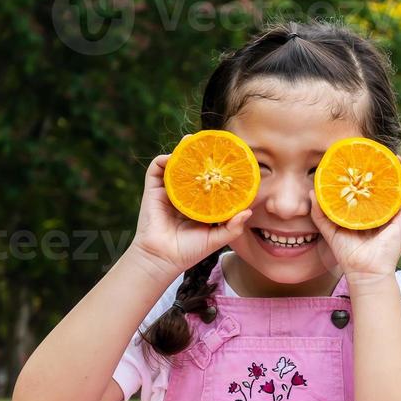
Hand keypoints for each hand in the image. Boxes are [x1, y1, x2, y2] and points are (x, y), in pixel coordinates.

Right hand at [127, 154, 254, 278]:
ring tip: (192, 142)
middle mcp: (184, 195)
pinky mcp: (152, 191)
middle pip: (193, 170)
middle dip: (200, 156)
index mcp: (200, 204)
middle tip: (211, 143)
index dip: (217, 170)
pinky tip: (174, 156)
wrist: (163, 258)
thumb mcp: (217, 238)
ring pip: (176, 166)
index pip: (210, 181)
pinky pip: (156, 170)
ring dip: (182, 152)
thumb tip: (248, 211)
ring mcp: (168, 191)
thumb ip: (233, 226)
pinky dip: (164, 160)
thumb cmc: (190, 251)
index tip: (229, 159)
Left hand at [310, 165, 400, 278]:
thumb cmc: (349, 253)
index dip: (383, 174)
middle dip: (398, 170)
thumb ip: (321, 211)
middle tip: (389, 159)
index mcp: (377, 213)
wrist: (362, 270)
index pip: (384, 189)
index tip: (373, 161)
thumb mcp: (331, 228)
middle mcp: (392, 213)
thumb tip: (312, 191)